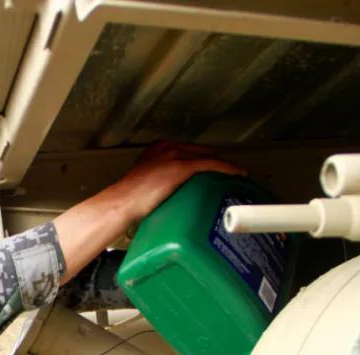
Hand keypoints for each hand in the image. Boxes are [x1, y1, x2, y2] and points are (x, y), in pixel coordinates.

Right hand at [106, 141, 243, 221]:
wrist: (122, 203)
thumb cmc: (128, 200)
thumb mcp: (143, 184)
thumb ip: (157, 182)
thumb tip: (166, 197)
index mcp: (157, 149)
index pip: (187, 150)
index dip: (202, 158)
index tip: (212, 167)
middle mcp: (167, 147)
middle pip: (200, 150)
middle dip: (215, 160)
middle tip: (227, 172)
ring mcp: (175, 155)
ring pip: (208, 156)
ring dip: (223, 165)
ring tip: (235, 174)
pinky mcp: (182, 166)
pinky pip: (212, 164)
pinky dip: (227, 168)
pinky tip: (237, 174)